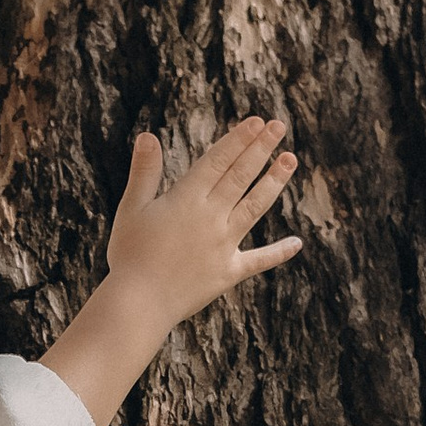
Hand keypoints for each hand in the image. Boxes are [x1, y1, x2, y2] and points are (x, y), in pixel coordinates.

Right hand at [106, 117, 300, 331]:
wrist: (139, 303)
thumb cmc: (129, 256)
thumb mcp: (131, 210)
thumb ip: (144, 172)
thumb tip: (147, 135)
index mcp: (186, 199)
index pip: (219, 160)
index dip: (239, 139)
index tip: (257, 122)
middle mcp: (211, 217)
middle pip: (241, 176)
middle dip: (261, 148)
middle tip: (279, 126)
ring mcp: (223, 244)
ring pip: (255, 206)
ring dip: (274, 182)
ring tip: (290, 160)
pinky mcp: (228, 272)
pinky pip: (259, 261)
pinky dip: (279, 252)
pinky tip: (296, 243)